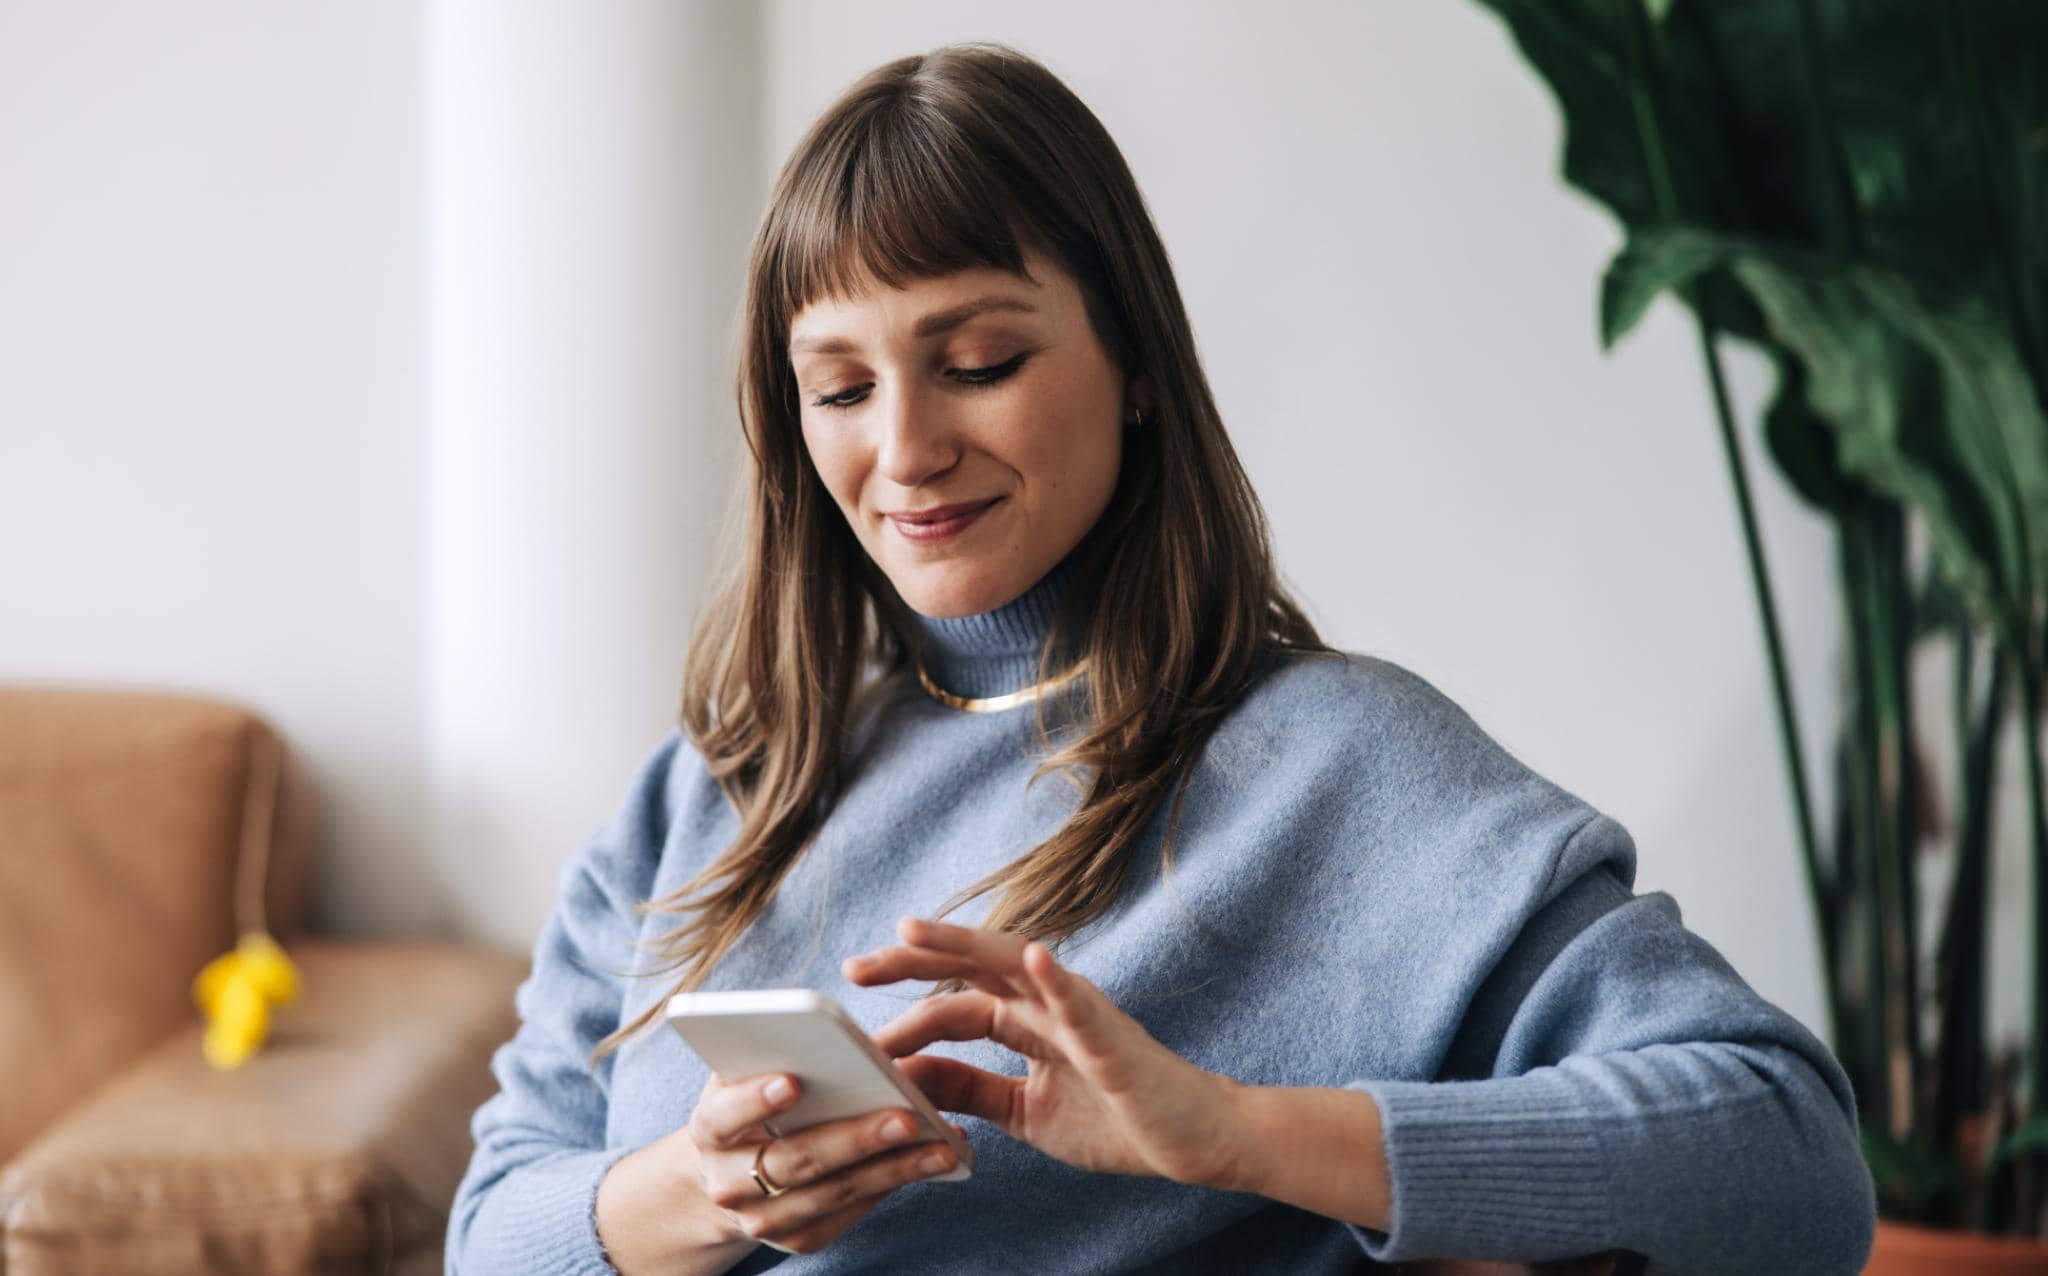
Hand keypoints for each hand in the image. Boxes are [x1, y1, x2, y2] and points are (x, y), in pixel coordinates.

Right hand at [594, 1068, 962, 1272]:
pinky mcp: (799, 1238)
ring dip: (892, 1170)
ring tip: (941, 1146)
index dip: (755, 1100)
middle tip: (906, 1116)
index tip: (793, 1082)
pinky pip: (849, 1214)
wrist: (732, 1170)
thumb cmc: (753, 1101)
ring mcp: (763, 1218)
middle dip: (855, 1138)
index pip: (725, 1116)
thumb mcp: (748, 1072)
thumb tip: (844, 1037)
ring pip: (832, 1194)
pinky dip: (890, 1186)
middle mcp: (728, 1182)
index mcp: (710, 1128)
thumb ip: (776, 1052)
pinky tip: (929, 1164)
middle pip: (795, 1161)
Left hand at [844, 916, 1244, 1186]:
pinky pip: (1083, 1003)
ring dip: (965, 945)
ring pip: (1016, 965)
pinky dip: (1057, 978)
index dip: (904, 1008)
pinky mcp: (1114, 1039)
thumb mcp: (1024, 1110)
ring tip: (914, 931)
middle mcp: (1047, 1003)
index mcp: (1025, 1020)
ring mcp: (1081, 1014)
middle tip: (854, 966)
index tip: (852, 1016)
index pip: (953, 1001)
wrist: (1192, 1142)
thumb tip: (908, 1077)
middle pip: (970, 967)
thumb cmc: (1117, 1118)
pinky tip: (1035, 958)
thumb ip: (971, 1089)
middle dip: (912, 961)